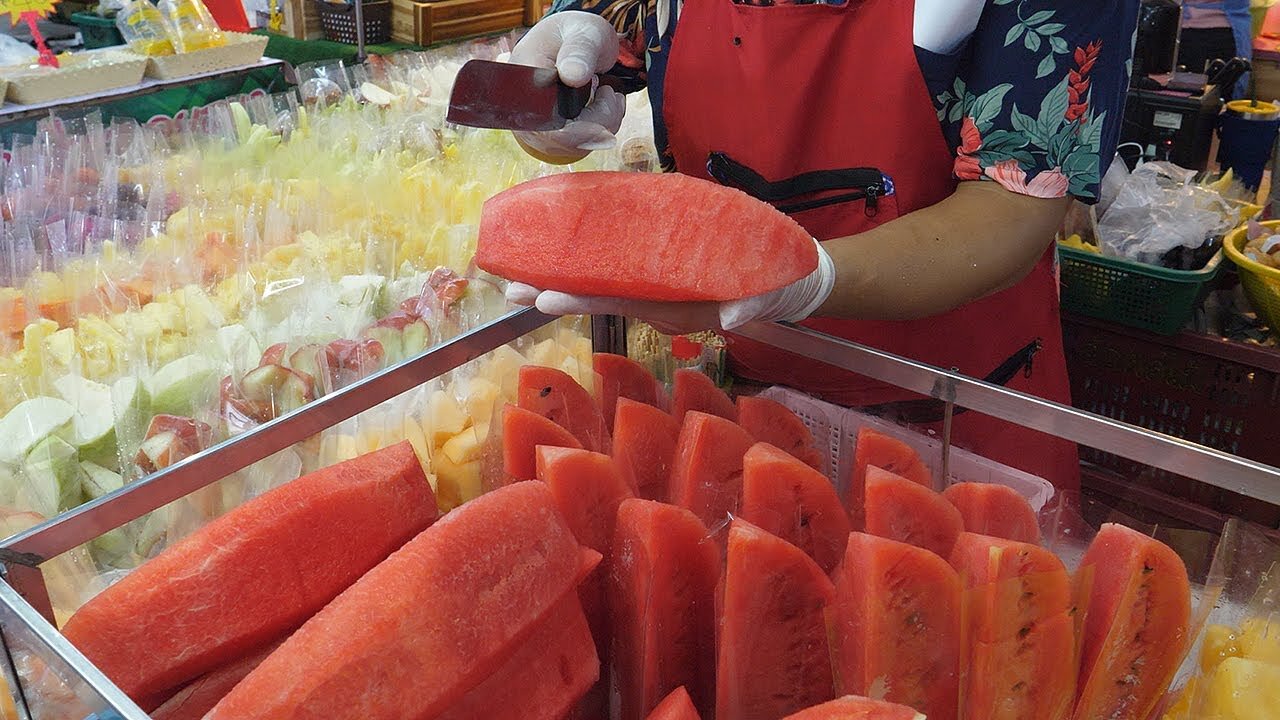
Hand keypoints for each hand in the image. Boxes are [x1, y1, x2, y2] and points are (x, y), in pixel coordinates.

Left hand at [506, 239, 837, 334]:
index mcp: (674, 308)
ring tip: (517, 280)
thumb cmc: (774, 286)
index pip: (619, 302)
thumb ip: (749, 306)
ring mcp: (654, 288)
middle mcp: (655, 302)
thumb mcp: (766, 297)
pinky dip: (584, 262)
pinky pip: (615, 267)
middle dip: (552, 292)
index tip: (545, 297)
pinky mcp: (657, 270)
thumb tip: (733, 318)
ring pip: (597, 286)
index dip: (581, 299)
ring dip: (557, 281)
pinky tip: (558, 251)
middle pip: (594, 296)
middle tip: (509, 289)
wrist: (785, 279)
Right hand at [508, 12, 624, 162]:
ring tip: (608, 93)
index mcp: (525, 78)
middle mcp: (526, 107)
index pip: (546, 121)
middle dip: (600, 120)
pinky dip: (601, 128)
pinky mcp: (552, 135)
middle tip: (610, 91)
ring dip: (604, 123)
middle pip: (564, 138)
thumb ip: (579, 50)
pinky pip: (579, 145)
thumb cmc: (577, 36)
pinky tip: (604, 106)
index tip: (607, 95)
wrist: (574, 44)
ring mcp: (538, 124)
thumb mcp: (584, 32)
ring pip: (575, 145)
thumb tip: (572, 75)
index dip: (581, 125)